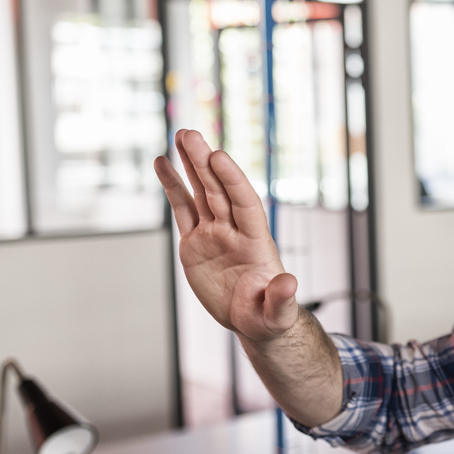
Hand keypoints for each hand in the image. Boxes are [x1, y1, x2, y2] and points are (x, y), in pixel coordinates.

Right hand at [155, 130, 298, 342]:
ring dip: (191, 165)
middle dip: (205, 163)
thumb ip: (281, 296)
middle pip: (219, 191)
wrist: (254, 320)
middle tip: (191, 134)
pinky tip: (164, 163)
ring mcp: (215, 233)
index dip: (233, 180)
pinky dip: (174, 186)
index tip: (218, 155)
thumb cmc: (270, 316)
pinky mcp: (196, 242)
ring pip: (201, 192)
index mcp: (256, 242)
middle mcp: (235, 230)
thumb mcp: (277, 312)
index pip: (244, 203)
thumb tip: (289, 282)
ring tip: (181, 135)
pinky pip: (183, 209)